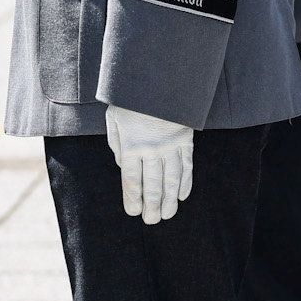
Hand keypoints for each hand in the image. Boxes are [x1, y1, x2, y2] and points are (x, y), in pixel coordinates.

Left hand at [104, 105, 193, 224]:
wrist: (159, 80)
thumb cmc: (131, 99)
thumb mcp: (114, 119)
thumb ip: (117, 145)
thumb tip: (124, 166)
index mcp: (131, 145)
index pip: (132, 180)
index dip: (133, 198)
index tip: (133, 212)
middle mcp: (152, 149)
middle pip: (153, 184)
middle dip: (152, 205)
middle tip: (152, 221)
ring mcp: (171, 146)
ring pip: (172, 179)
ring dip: (170, 199)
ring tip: (168, 214)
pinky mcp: (185, 140)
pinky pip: (187, 166)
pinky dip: (185, 182)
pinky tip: (183, 196)